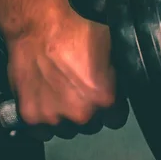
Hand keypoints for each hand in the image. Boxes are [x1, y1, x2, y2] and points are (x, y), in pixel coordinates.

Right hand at [6, 10, 127, 138]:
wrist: (38, 28)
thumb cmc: (73, 33)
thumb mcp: (112, 47)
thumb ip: (121, 73)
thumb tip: (129, 83)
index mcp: (105, 99)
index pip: (115, 119)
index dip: (110, 108)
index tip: (102, 99)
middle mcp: (81, 114)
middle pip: (90, 126)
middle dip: (87, 112)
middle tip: (78, 92)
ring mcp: (54, 118)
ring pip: (66, 130)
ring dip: (65, 118)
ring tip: (60, 95)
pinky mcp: (31, 116)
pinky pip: (42, 131)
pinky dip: (43, 121)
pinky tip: (45, 103)